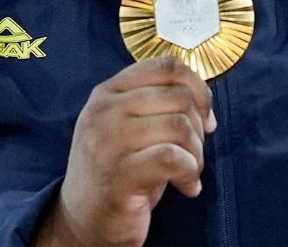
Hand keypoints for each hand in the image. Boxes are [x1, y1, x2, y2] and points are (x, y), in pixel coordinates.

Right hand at [33, 57, 216, 246]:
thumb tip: (204, 100)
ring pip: (180, 126)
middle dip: (199, 128)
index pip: (167, 66)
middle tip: (193, 154)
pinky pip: (174, 158)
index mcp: (108, 92)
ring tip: (189, 171)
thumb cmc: (118, 170)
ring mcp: (107, 141)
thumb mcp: (131, 125)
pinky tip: (187, 186)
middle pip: (179, 97)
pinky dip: (190, 172)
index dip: (198, 88)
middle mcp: (103, 110)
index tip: (204, 117)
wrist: (82, 221)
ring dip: (197, 154)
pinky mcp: (119, 174)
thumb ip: (158, 102)